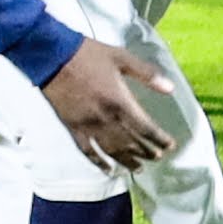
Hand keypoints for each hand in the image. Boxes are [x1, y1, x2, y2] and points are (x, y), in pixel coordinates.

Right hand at [41, 40, 177, 170]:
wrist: (52, 55)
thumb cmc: (88, 54)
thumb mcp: (121, 57)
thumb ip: (147, 73)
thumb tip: (171, 88)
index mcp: (120, 101)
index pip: (145, 128)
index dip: (159, 139)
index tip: (170, 145)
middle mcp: (106, 118)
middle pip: (131, 143)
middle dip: (147, 152)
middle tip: (157, 157)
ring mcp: (88, 126)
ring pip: (112, 151)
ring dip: (127, 161)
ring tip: (139, 168)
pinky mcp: (73, 127)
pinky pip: (87, 151)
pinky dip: (99, 162)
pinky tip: (108, 169)